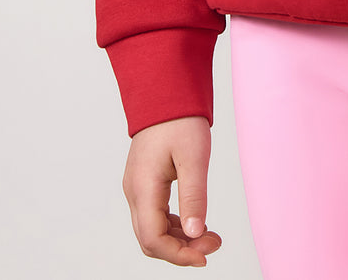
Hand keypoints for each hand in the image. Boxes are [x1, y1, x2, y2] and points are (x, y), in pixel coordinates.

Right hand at [122, 115, 223, 265]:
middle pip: (150, 240)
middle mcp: (134, 192)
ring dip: (179, 239)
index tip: (204, 256)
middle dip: (181, 250)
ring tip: (210, 235)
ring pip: (152, 229)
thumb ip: (194, 196)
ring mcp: (137, 187)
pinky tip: (195, 221)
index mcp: (143, 187)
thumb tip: (196, 234)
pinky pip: (154, 215)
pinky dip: (174, 225)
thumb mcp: (194, 157)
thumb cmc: (179, 119)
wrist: (165, 91)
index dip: (178, 255)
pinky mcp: (144, 182)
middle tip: (213, 243)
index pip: (153, 239)